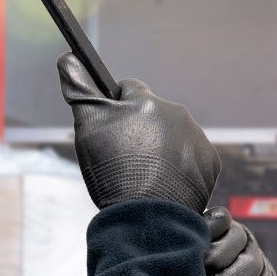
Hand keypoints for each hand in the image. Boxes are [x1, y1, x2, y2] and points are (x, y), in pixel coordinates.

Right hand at [57, 53, 220, 211]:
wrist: (149, 217)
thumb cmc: (114, 170)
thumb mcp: (88, 126)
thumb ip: (79, 89)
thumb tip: (67, 58)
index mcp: (146, 101)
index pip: (128, 89)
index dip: (114, 106)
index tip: (108, 128)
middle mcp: (177, 114)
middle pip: (151, 114)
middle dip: (137, 130)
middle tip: (122, 158)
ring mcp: (197, 139)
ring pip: (171, 136)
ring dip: (158, 149)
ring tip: (142, 176)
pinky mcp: (209, 164)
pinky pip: (189, 158)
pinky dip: (177, 168)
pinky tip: (162, 184)